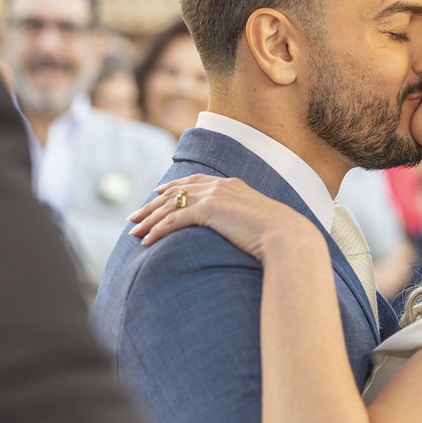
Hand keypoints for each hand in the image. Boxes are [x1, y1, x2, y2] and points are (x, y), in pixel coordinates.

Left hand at [128, 174, 316, 260]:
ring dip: (149, 219)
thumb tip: (242, 229)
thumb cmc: (278, 235)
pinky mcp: (209, 211)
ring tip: (134, 232)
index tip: (156, 192)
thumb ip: (244, 219)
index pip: (193, 181)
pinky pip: (174, 220)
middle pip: (175, 193)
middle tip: (134, 217)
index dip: (172, 187)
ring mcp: (214, 196)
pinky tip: (147, 241)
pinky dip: (158, 230)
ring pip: (170, 206)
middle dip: (151, 205)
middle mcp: (219, 186)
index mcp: (231, 185)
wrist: (287, 235)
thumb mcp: (259, 221)